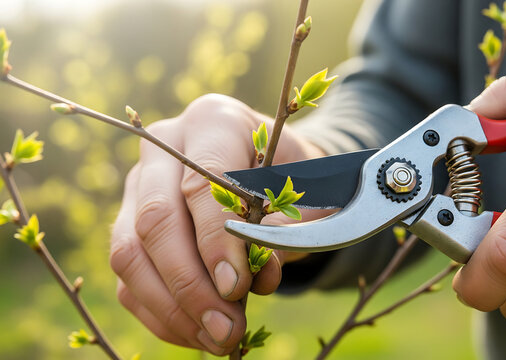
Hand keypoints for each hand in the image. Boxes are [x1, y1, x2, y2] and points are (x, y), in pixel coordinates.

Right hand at [110, 94, 324, 354]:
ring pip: (129, 252)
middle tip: (227, 329)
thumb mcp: (306, 190)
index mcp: (214, 121)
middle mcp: (164, 146)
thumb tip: (261, 277)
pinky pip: (127, 275)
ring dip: (171, 307)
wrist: (272, 165)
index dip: (216, 240)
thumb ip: (288, 228)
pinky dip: (159, 312)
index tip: (238, 288)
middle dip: (191, 284)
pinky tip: (196, 333)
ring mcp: (138, 184)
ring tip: (217, 339)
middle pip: (156, 219)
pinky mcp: (127, 222)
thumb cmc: (292, 173)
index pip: (202, 181)